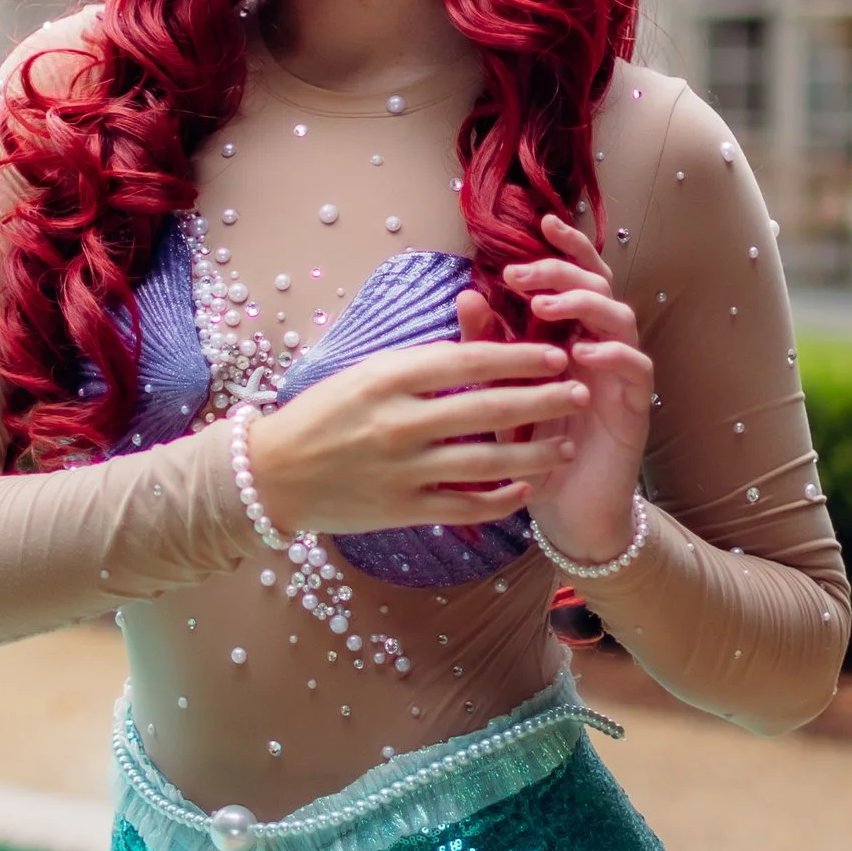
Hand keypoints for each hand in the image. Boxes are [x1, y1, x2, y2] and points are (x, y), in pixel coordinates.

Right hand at [242, 334, 589, 538]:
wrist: (270, 475)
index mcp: (390, 377)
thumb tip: (473, 341)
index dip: (521, 357)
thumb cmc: (320, 415)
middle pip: (489, 408)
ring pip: (487, 462)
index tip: (555, 354)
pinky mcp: (402, 509)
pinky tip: (526, 489)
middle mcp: (400, 422)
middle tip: (581, 392)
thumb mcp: (364, 374)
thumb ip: (419, 362)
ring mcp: (403, 469)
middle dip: (544, 400)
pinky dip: (501, 499)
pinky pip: (466, 505)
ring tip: (565, 446)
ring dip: (534, 453)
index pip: (471, 360)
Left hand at [488, 216, 652, 563]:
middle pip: (599, 286)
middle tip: (522, 273)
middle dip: (563, 270)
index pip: (577, 277)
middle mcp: (601, 347)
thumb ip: (485, 347)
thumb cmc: (533, 450)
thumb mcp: (499, 394)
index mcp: (572, 336)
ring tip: (546, 306)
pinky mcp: (635, 407)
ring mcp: (621, 375)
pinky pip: (637, 366)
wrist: (565, 513)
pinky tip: (583, 353)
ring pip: (620, 316)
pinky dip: (613, 352)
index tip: (540, 223)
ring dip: (585, 304)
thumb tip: (467, 294)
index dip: (568, 246)